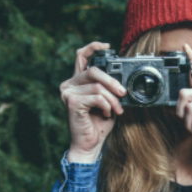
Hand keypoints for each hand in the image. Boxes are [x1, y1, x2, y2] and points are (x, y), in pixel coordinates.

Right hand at [59, 42, 126, 162]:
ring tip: (116, 110)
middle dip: (113, 82)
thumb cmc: (98, 124)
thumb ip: (109, 88)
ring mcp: (68, 92)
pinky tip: (106, 114)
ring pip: (98, 86)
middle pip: (94, 71)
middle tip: (123, 93)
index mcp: (77, 81)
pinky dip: (106, 105)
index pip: (81, 56)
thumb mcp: (107, 101)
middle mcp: (69, 84)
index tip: (108, 46)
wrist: (90, 144)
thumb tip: (121, 80)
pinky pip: (96, 97)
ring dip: (112, 99)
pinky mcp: (71, 102)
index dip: (94, 47)